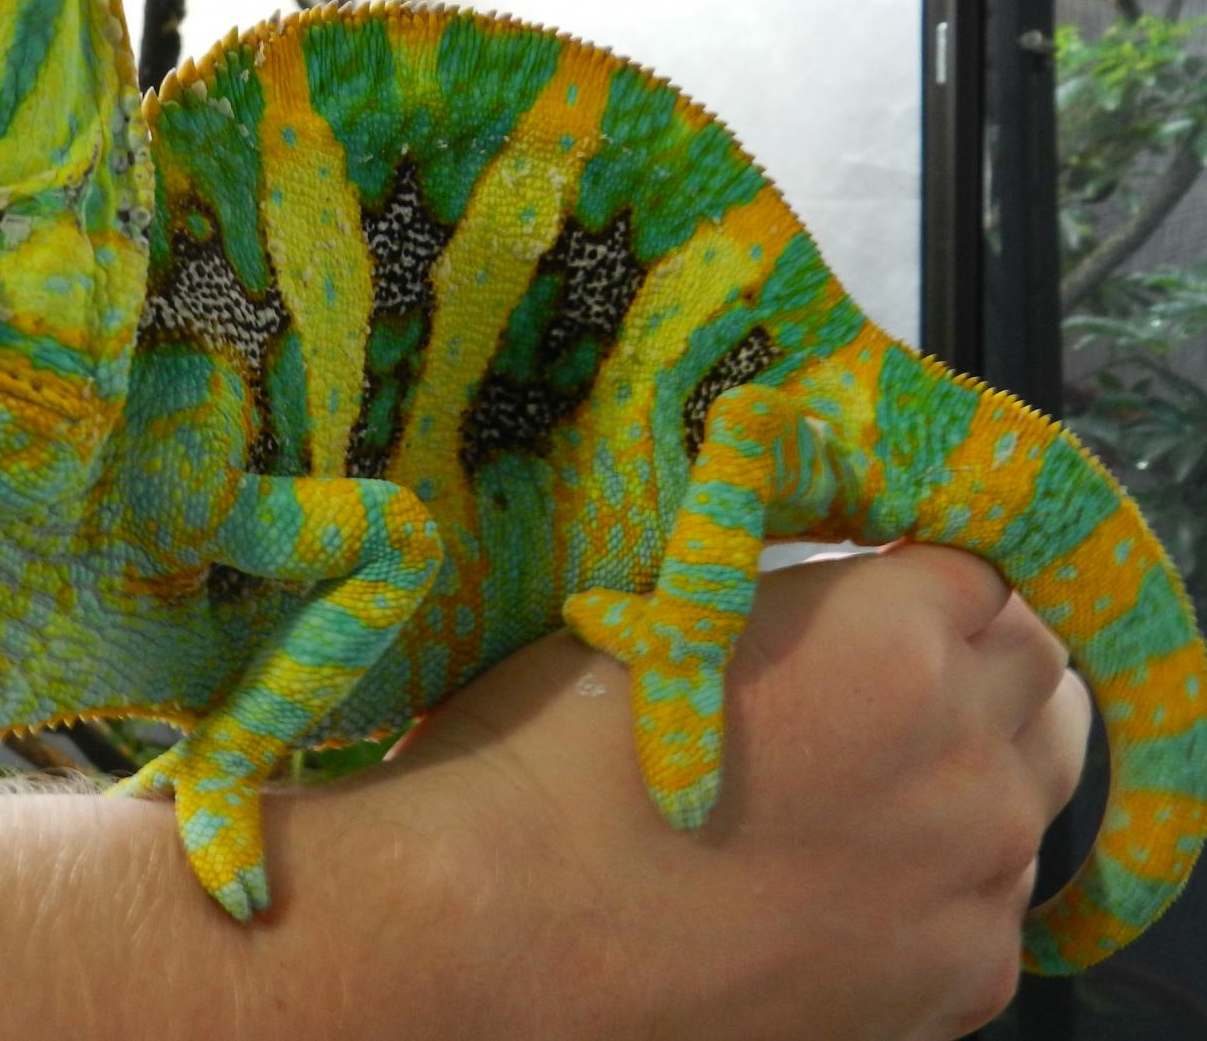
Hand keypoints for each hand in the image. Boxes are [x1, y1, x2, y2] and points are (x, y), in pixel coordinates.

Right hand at [361, 543, 1088, 1040]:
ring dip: (978, 765)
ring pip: (1037, 787)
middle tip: (893, 684)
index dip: (923, 579)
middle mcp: (964, 751)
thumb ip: (790, 606)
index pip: (982, 569)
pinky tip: (853, 884)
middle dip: (977, 659)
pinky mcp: (958, 981)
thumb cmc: (554, 752)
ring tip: (877, 785)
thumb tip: (819, 599)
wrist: (511, 922)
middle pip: (1039, 672)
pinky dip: (948, 881)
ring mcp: (973, 876)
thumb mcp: (671, 623)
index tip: (880, 596)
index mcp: (893, 636)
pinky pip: (997, 905)